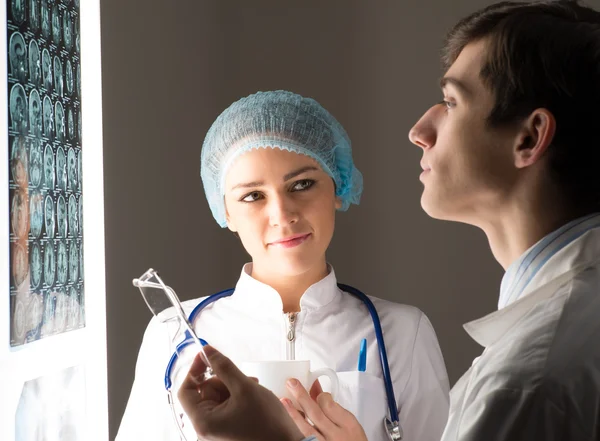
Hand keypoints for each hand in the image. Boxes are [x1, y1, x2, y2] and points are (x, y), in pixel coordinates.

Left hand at [177, 346, 304, 440]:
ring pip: (216, 397)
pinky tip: (250, 397)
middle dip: (223, 380)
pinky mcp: (226, 429)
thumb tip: (208, 352)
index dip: (195, 370)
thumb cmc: (267, 426)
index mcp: (203, 422)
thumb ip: (224, 367)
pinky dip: (236, 397)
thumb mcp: (244, 387)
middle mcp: (206, 429)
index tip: (206, 356)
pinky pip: (224, 406)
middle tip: (241, 378)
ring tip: (250, 389)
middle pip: (204, 392)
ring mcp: (216, 430)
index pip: (186, 390)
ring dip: (232, 387)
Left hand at [282, 379, 367, 440]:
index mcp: (348, 425)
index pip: (330, 406)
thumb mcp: (350, 422)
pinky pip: (305, 438)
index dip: (320, 395)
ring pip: (307, 428)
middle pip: (317, 414)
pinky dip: (297, 428)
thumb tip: (317, 391)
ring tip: (284, 400)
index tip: (314, 389)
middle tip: (291, 383)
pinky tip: (288, 420)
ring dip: (294, 413)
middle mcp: (336, 436)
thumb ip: (335, 407)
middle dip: (302, 397)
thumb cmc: (354, 440)